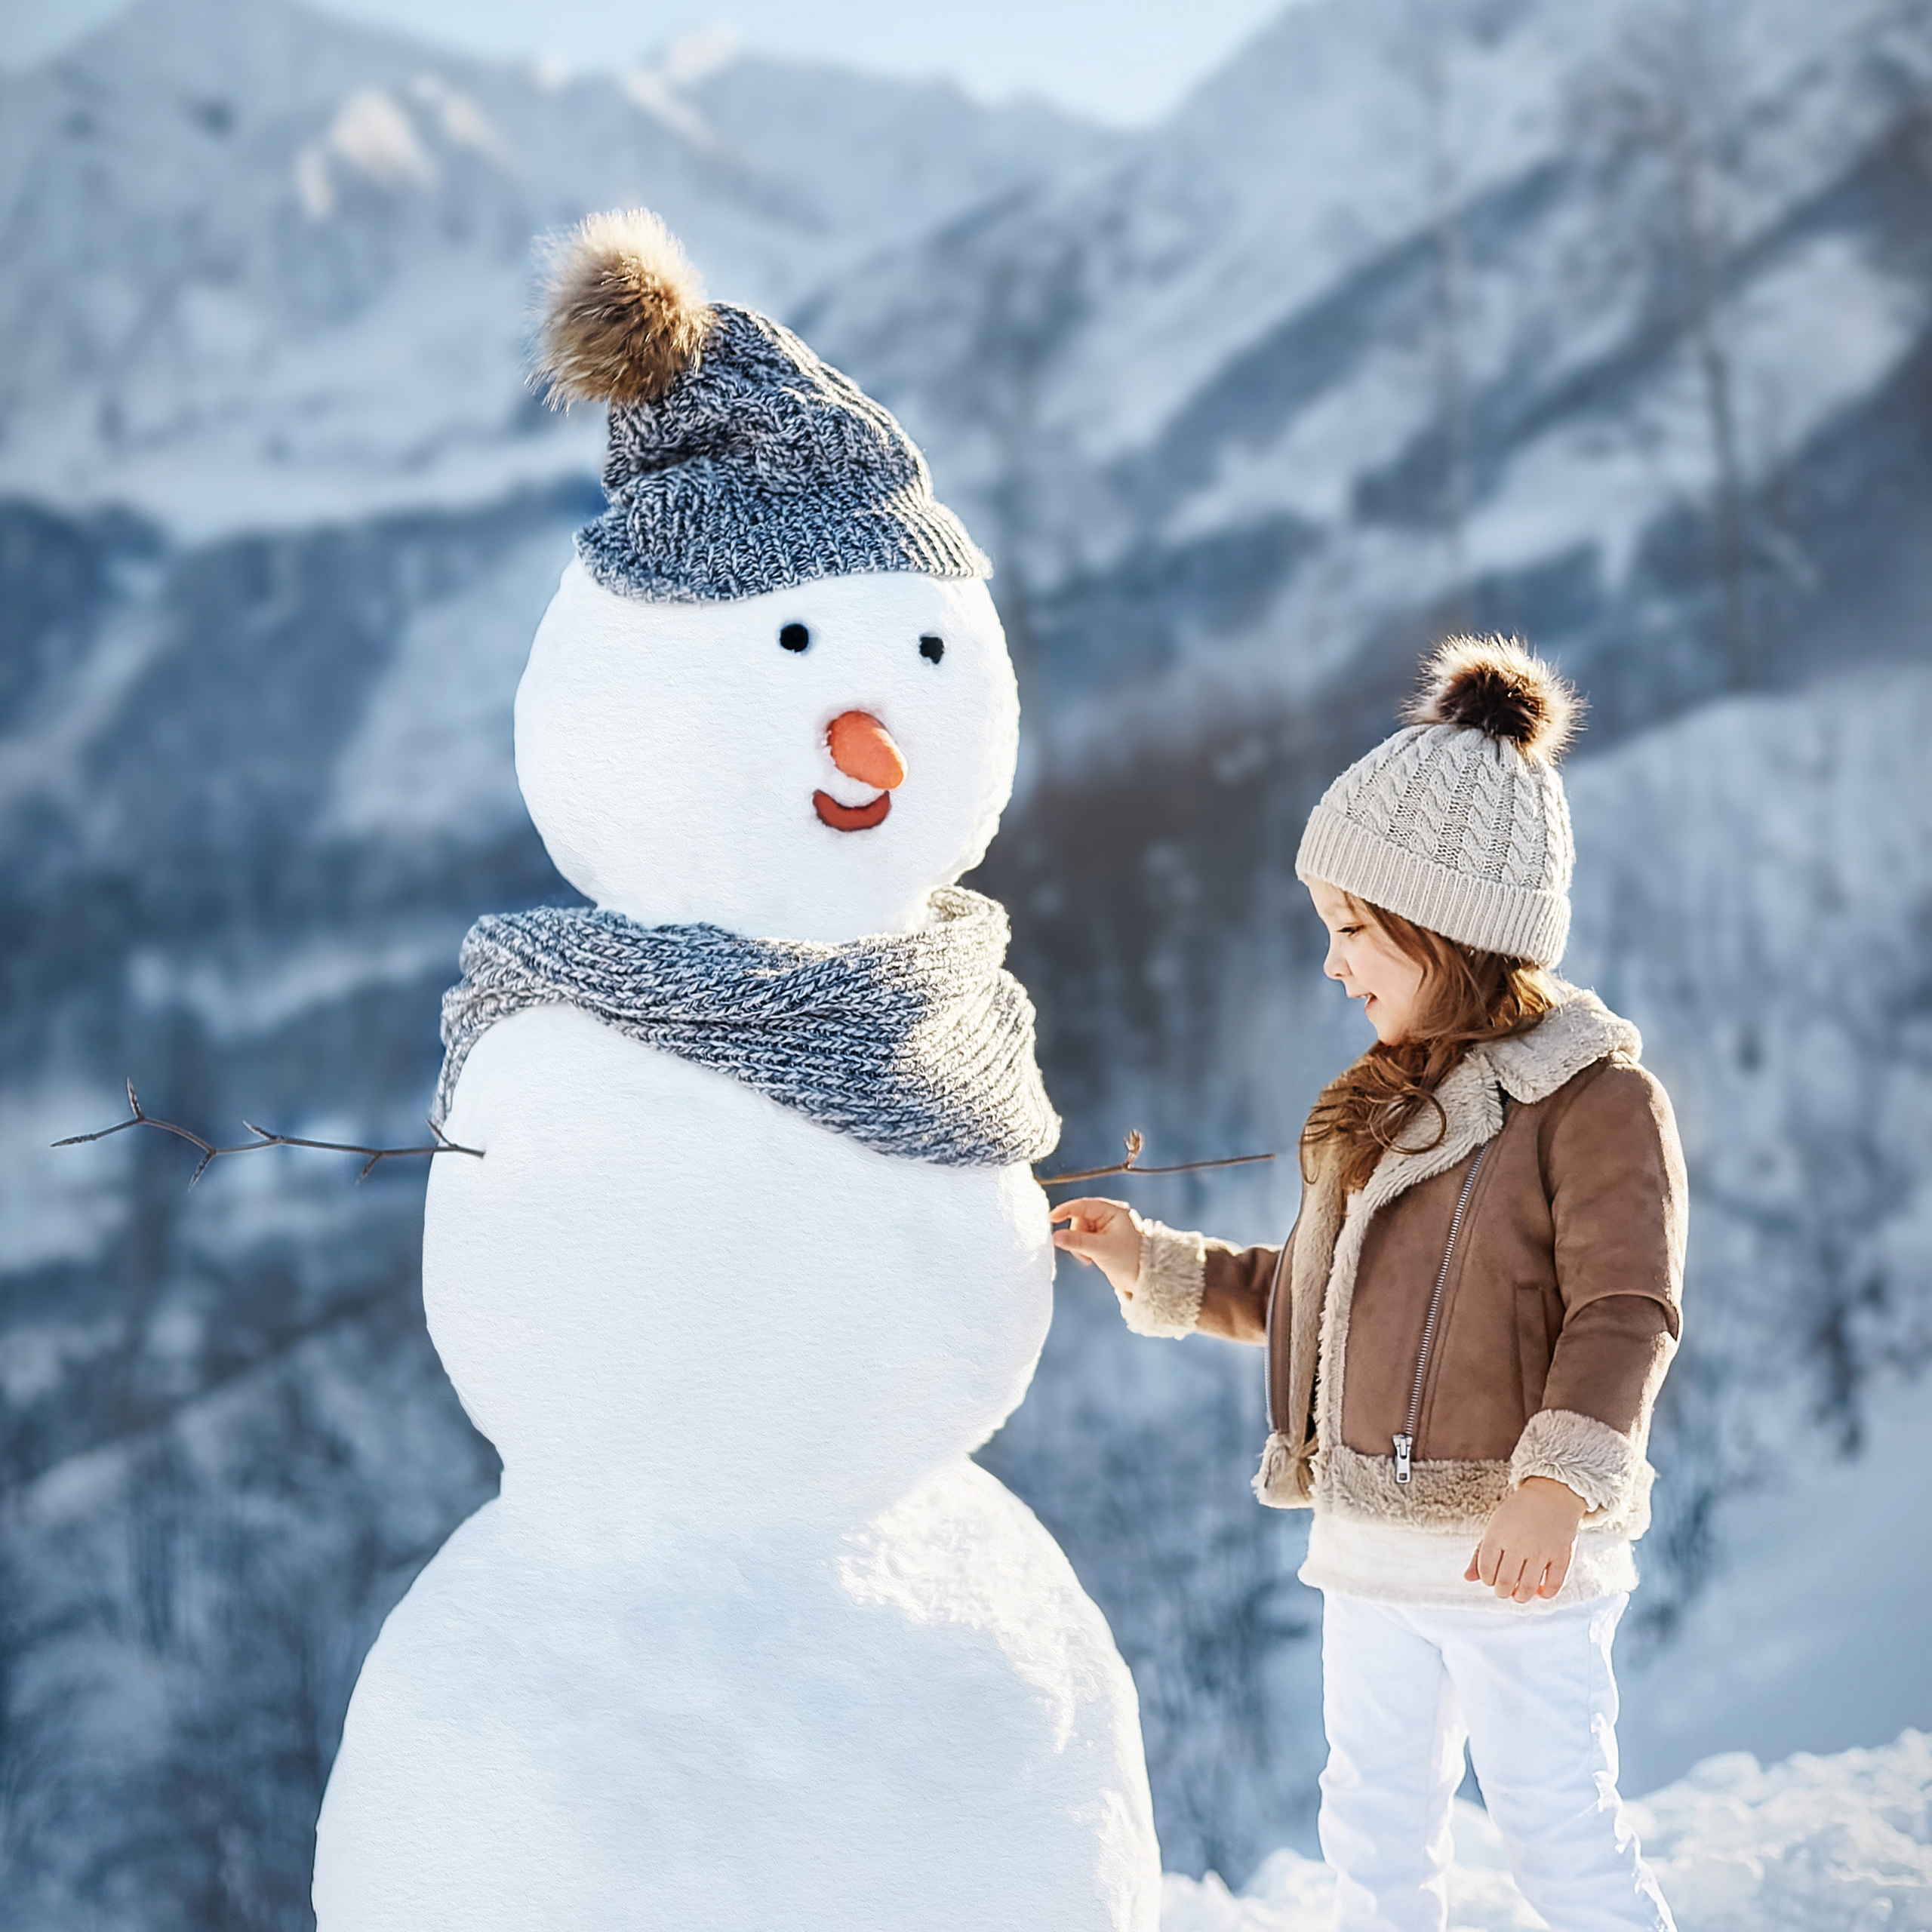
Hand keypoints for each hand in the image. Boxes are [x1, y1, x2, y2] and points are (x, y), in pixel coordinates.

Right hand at [1049, 1197, 1142, 1297]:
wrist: (1141, 1279)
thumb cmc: (1129, 1260)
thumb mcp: (1101, 1249)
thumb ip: (1077, 1242)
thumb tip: (1055, 1236)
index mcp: (1114, 1210)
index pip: (1084, 1205)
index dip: (1066, 1210)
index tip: (1051, 1218)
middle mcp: (1109, 1215)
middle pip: (1079, 1218)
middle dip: (1076, 1236)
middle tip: (1083, 1251)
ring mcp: (1104, 1227)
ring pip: (1078, 1230)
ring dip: (1079, 1245)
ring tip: (1090, 1257)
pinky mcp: (1100, 1238)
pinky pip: (1081, 1239)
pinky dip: (1082, 1249)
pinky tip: (1090, 1258)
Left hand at [1466, 1476, 1586, 1602]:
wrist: (1551, 1496)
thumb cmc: (1517, 1515)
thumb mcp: (1494, 1528)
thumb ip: (1479, 1554)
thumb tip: (1467, 1579)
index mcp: (1497, 1535)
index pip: (1486, 1570)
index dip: (1487, 1580)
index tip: (1492, 1579)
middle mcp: (1518, 1544)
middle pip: (1505, 1582)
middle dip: (1502, 1592)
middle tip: (1505, 1590)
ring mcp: (1541, 1550)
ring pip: (1528, 1588)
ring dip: (1522, 1597)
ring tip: (1520, 1595)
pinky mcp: (1561, 1555)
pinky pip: (1553, 1584)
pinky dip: (1546, 1594)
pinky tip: (1541, 1592)